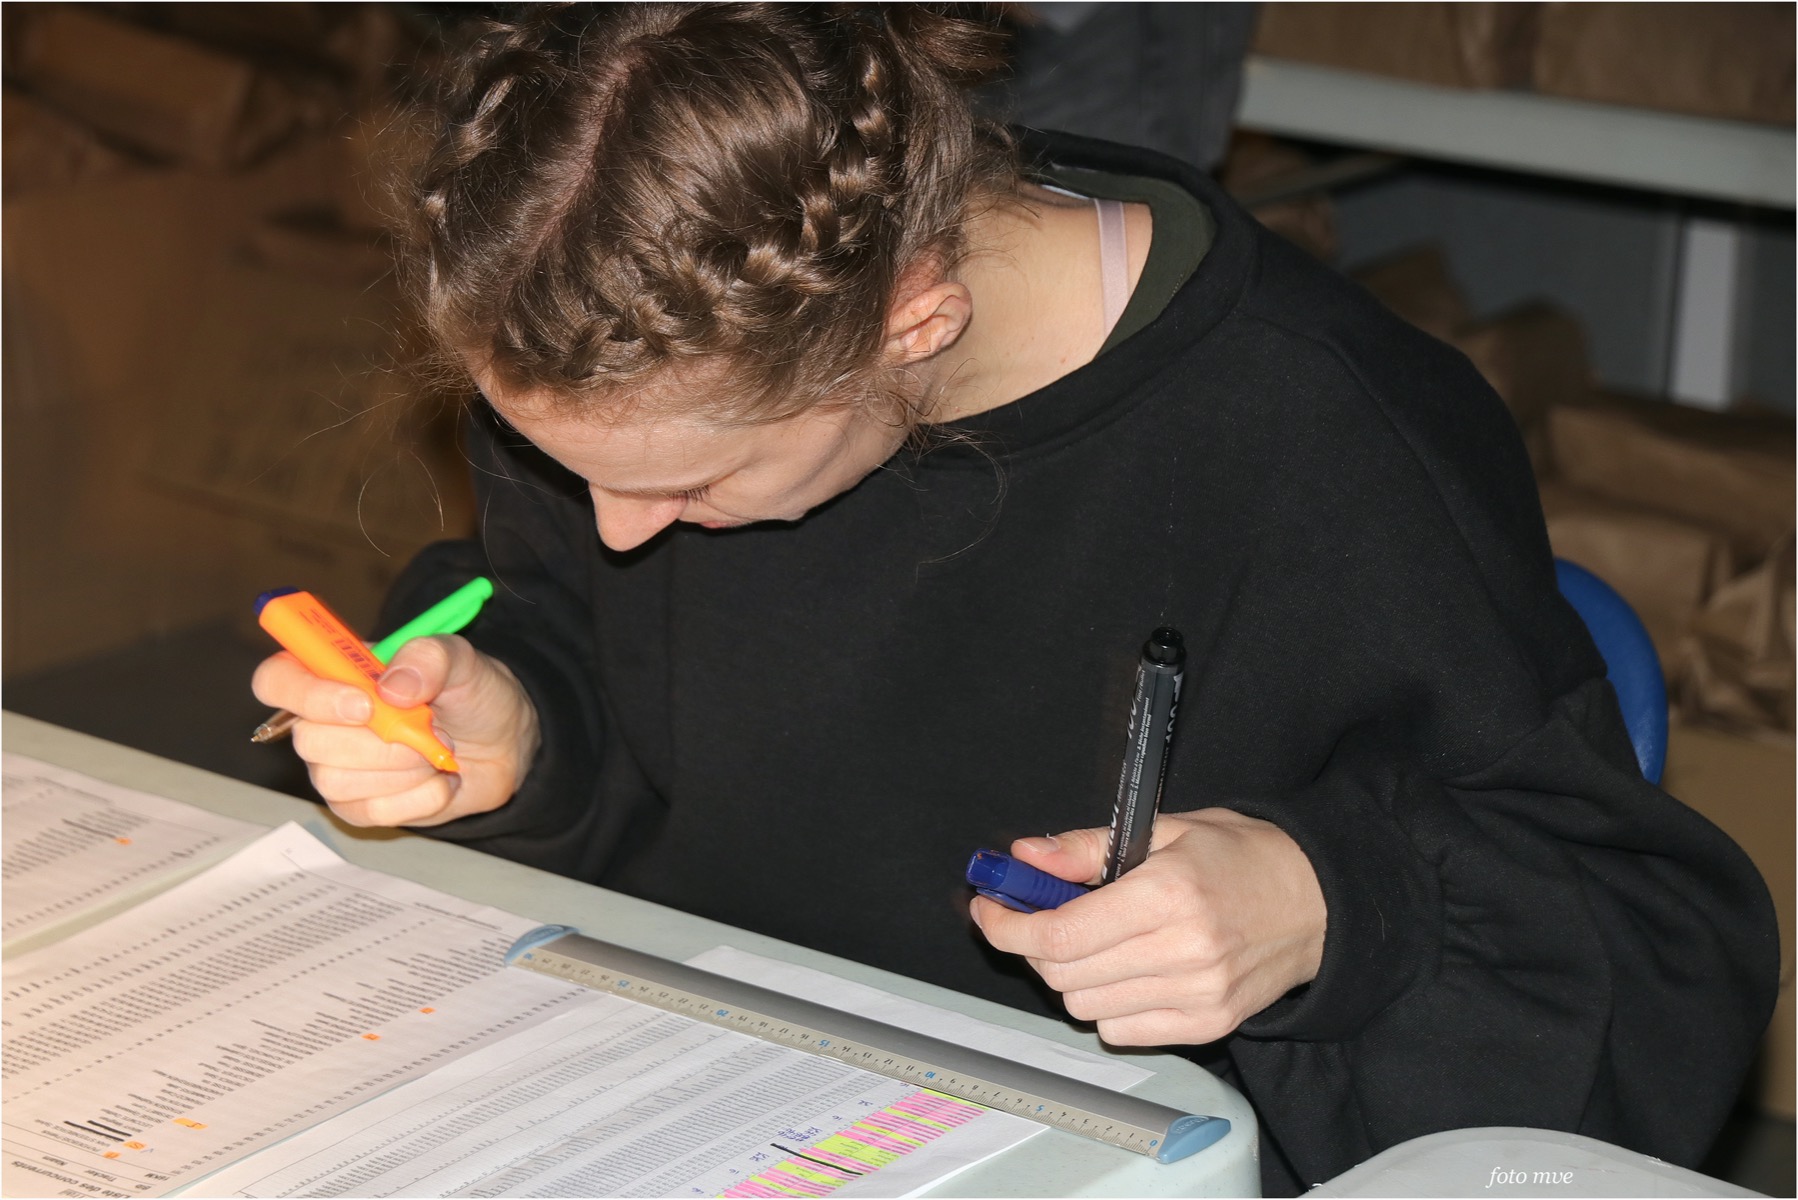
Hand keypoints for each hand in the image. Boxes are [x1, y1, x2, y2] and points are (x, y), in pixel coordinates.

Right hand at [251, 635, 539, 827]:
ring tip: (435, 751)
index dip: (307, 695)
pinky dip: (418, 798)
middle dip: (381, 740)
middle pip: (309, 740)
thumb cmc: (471, 693)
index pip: (276, 679)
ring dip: (404, 768)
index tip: (364, 704)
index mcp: (335, 672)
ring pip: (335, 781)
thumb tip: (392, 687)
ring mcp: (336, 767)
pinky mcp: (360, 806)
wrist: (504, 742)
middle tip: (427, 727)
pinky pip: (369, 812)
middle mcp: (322, 720)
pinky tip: (439, 780)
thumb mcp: (462, 659)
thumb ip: (429, 657)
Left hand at [970, 809, 1326, 1044]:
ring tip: (1095, 942)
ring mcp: (1197, 995)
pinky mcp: (1208, 1025)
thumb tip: (1025, 857)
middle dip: (1036, 947)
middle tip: (1042, 918)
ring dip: (1071, 977)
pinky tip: (1127, 972)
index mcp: (1167, 894)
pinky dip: (1107, 1006)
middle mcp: (1183, 951)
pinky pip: (1122, 1031)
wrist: (1318, 901)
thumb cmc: (1243, 857)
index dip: (1009, 927)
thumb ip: (1087, 848)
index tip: (991, 911)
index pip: (1060, 934)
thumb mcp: (1165, 829)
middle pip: (1065, 975)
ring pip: (1086, 1007)